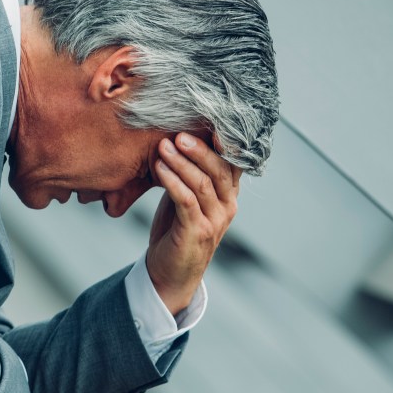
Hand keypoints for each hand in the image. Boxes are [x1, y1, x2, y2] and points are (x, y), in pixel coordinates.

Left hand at [146, 132, 240, 314]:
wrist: (168, 272)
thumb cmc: (174, 230)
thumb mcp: (183, 197)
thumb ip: (186, 173)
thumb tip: (173, 138)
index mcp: (227, 194)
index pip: (232, 162)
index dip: (222, 141)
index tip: (204, 119)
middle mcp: (228, 206)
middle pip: (220, 170)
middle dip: (199, 149)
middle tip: (178, 132)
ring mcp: (215, 220)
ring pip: (203, 184)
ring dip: (181, 162)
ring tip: (163, 146)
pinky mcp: (197, 232)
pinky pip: (187, 201)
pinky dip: (173, 182)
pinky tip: (160, 169)